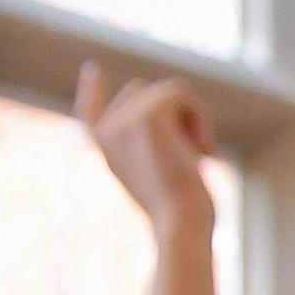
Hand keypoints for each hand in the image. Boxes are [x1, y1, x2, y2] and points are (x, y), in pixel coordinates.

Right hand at [74, 62, 215, 233]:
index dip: (92, 90)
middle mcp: (108, 132)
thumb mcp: (163, 174)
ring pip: (167, 90)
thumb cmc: (181, 210)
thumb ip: (155, 146)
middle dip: (177, 112)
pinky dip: (201, 117)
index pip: (89, 111)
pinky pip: (181, 92)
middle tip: (197, 151)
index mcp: (107, 149)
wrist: (180, 224)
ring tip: (202, 152)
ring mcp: (123, 120)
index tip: (93, 70)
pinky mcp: (146, 116)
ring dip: (194, 117)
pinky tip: (205, 150)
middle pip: (143, 91)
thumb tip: (176, 114)